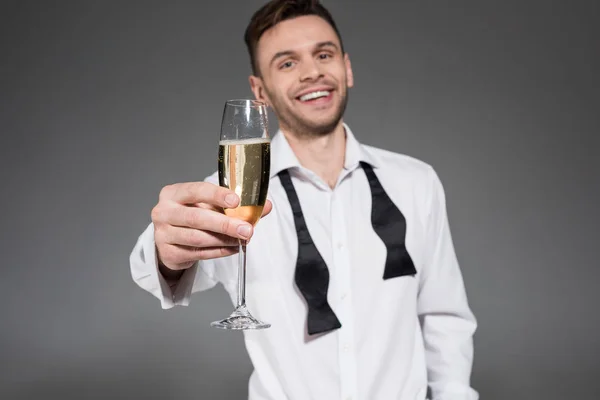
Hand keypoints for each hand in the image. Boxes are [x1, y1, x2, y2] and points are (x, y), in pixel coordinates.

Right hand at [151, 182, 272, 271]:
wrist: (170, 239)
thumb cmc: (192, 215)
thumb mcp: (209, 205)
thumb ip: (236, 205)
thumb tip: (266, 206)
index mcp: (173, 193)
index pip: (196, 191)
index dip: (216, 195)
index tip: (236, 201)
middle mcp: (163, 212)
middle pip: (196, 218)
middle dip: (225, 224)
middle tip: (246, 229)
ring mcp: (163, 234)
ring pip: (198, 238)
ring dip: (224, 240)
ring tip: (242, 239)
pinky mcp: (169, 253)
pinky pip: (199, 253)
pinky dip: (219, 252)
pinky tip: (232, 248)